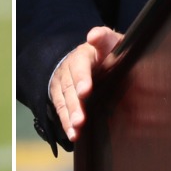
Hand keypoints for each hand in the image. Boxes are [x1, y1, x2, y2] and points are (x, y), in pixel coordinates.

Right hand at [48, 26, 121, 142]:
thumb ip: (106, 38)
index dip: (82, 78)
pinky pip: (61, 110)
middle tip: (81, 119)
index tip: (86, 91)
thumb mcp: (110, 41)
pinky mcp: (61, 96)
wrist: (91, 58)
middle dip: (75, 104)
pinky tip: (73, 134)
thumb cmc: (107, 52)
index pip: (80, 65)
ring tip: (77, 128)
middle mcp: (69, 69)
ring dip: (70, 116)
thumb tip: (94, 35)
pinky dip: (66, 123)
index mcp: (84, 54)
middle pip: (70, 87)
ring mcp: (63, 83)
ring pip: (64, 100)